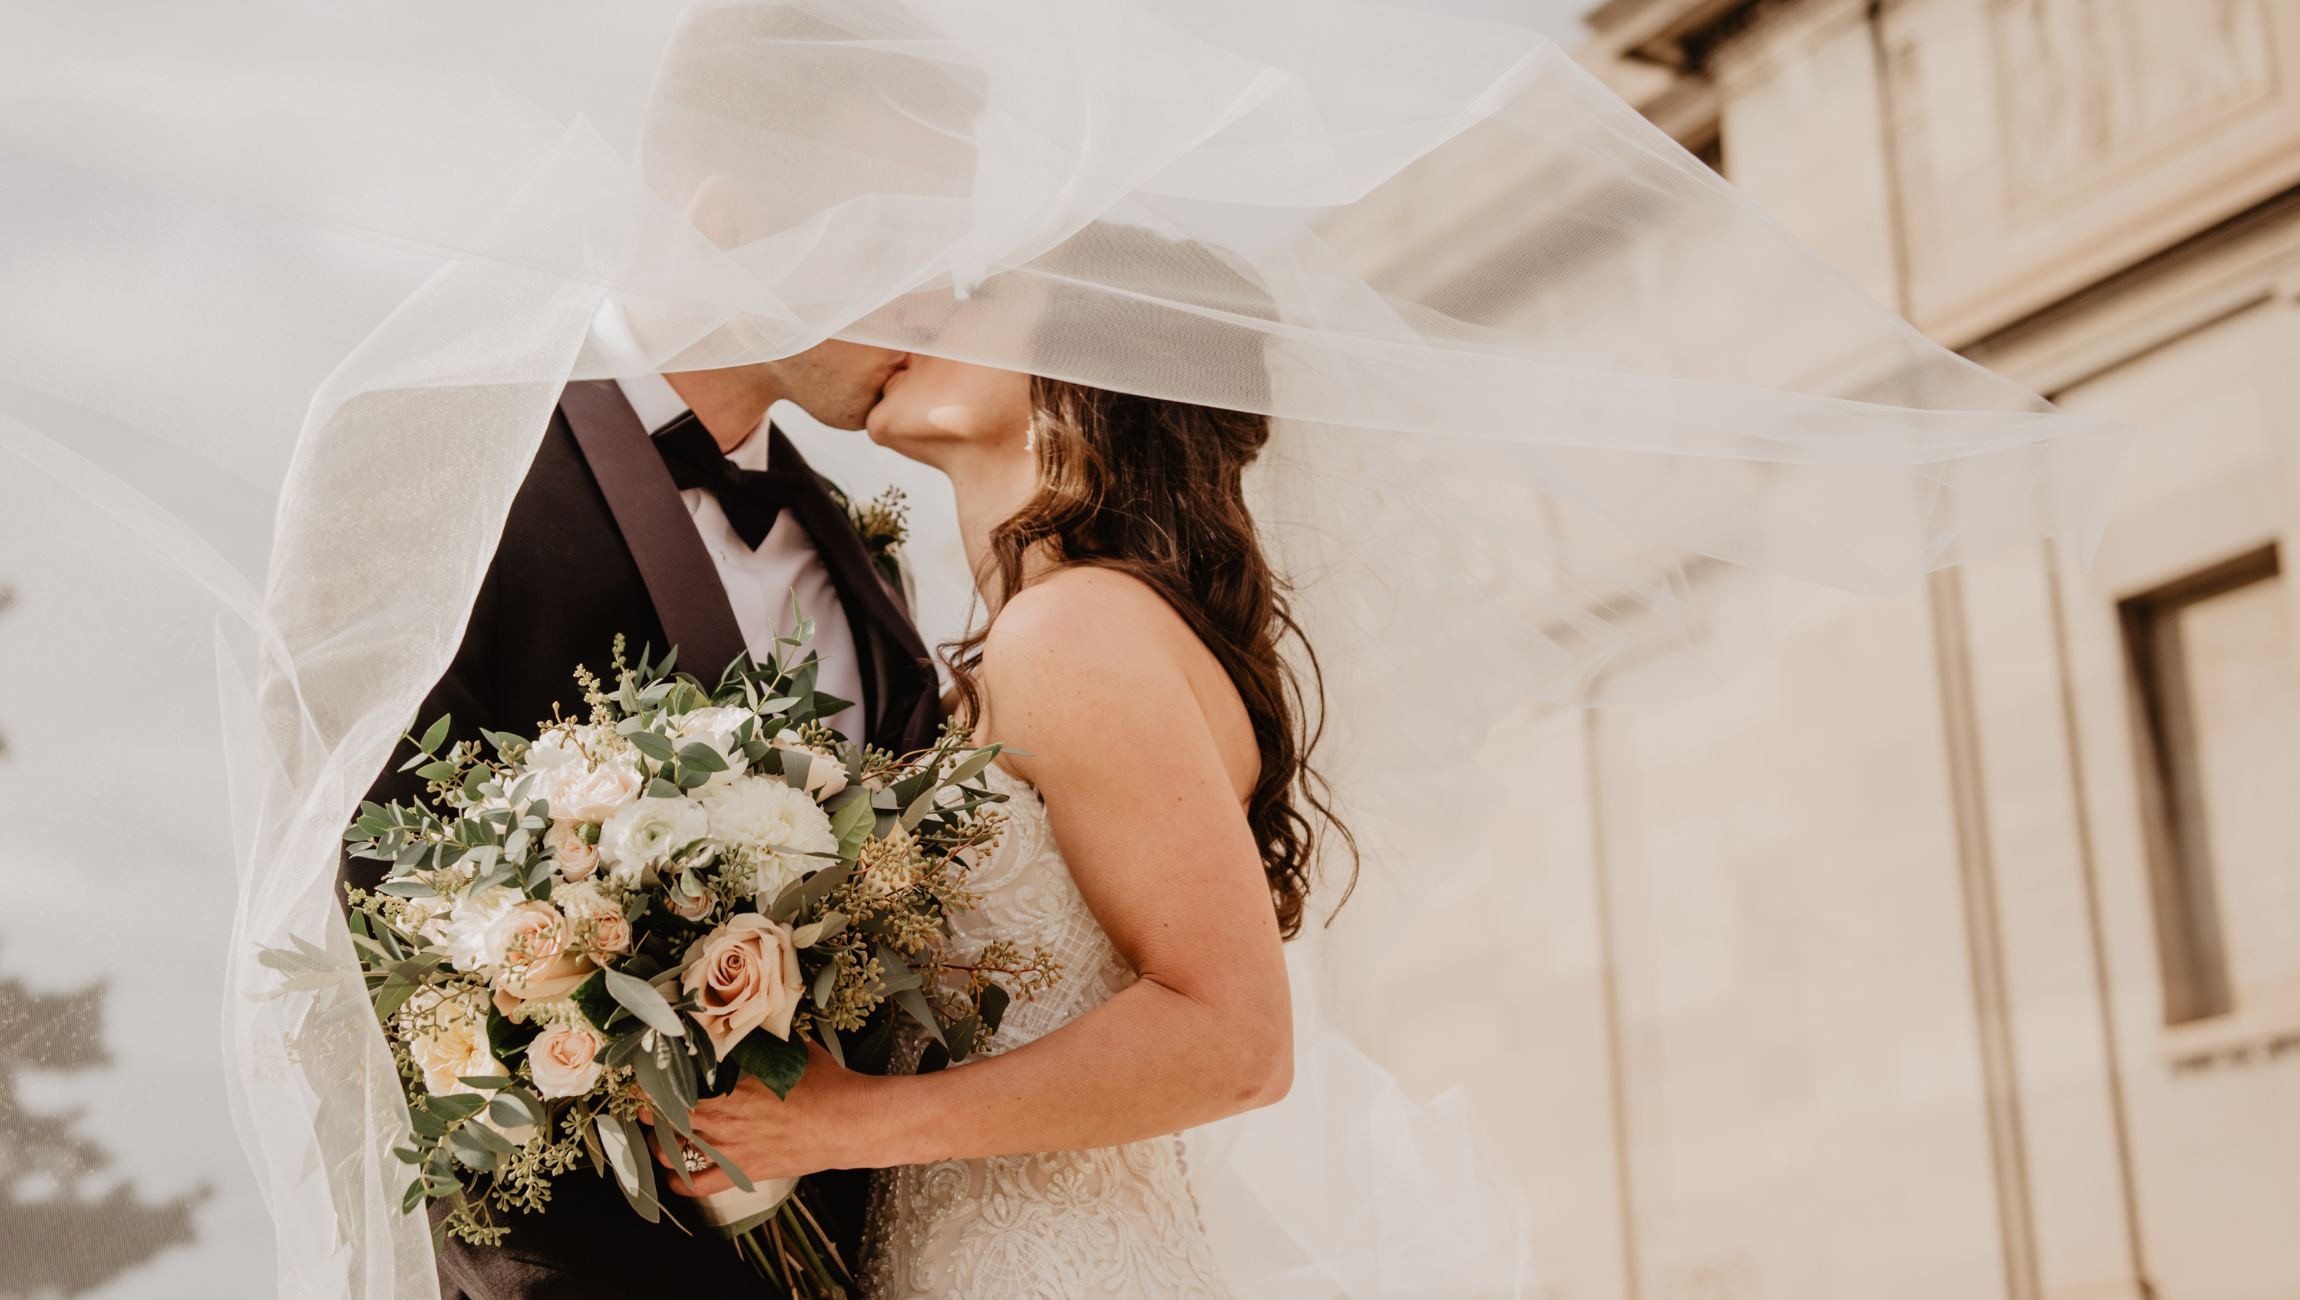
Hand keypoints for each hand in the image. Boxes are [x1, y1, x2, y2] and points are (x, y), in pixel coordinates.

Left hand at [647, 1041, 877, 1196]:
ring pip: (673, 1150)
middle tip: (645, 1100)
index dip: (654, 1077)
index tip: (649, 1071)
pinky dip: (678, 1181)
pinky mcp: (743, 1171)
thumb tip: (751, 1024)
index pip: (675, 1080)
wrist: (848, 1123)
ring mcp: (731, 1148)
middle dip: (648, 1107)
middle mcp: (723, 1118)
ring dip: (657, 1141)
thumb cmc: (826, 1083)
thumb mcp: (792, 1050)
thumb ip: (763, 1041)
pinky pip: (698, 1185)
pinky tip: (673, 1174)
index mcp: (731, 1084)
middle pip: (665, 1114)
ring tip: (655, 1132)